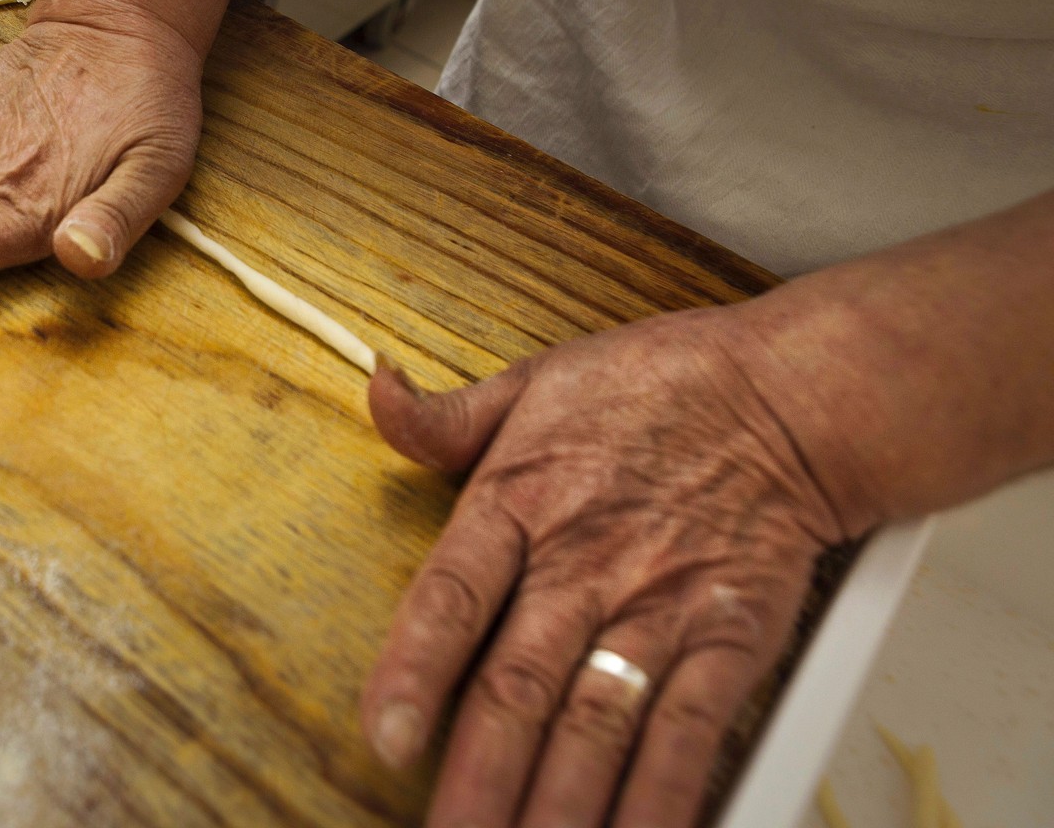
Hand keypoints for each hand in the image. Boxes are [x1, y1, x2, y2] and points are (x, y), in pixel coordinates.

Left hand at [360, 307, 846, 827]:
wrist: (791, 394)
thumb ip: (446, 417)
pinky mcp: (730, 640)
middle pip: (520, 686)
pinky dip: (662, 798)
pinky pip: (690, 732)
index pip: (453, 595)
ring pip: (597, 724)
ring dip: (559, 805)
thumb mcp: (535, 382)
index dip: (414, 668)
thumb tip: (377, 395)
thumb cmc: (658, 388)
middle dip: (479, 777)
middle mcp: (585, 565)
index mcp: (519, 501)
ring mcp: (660, 608)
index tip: (385, 735)